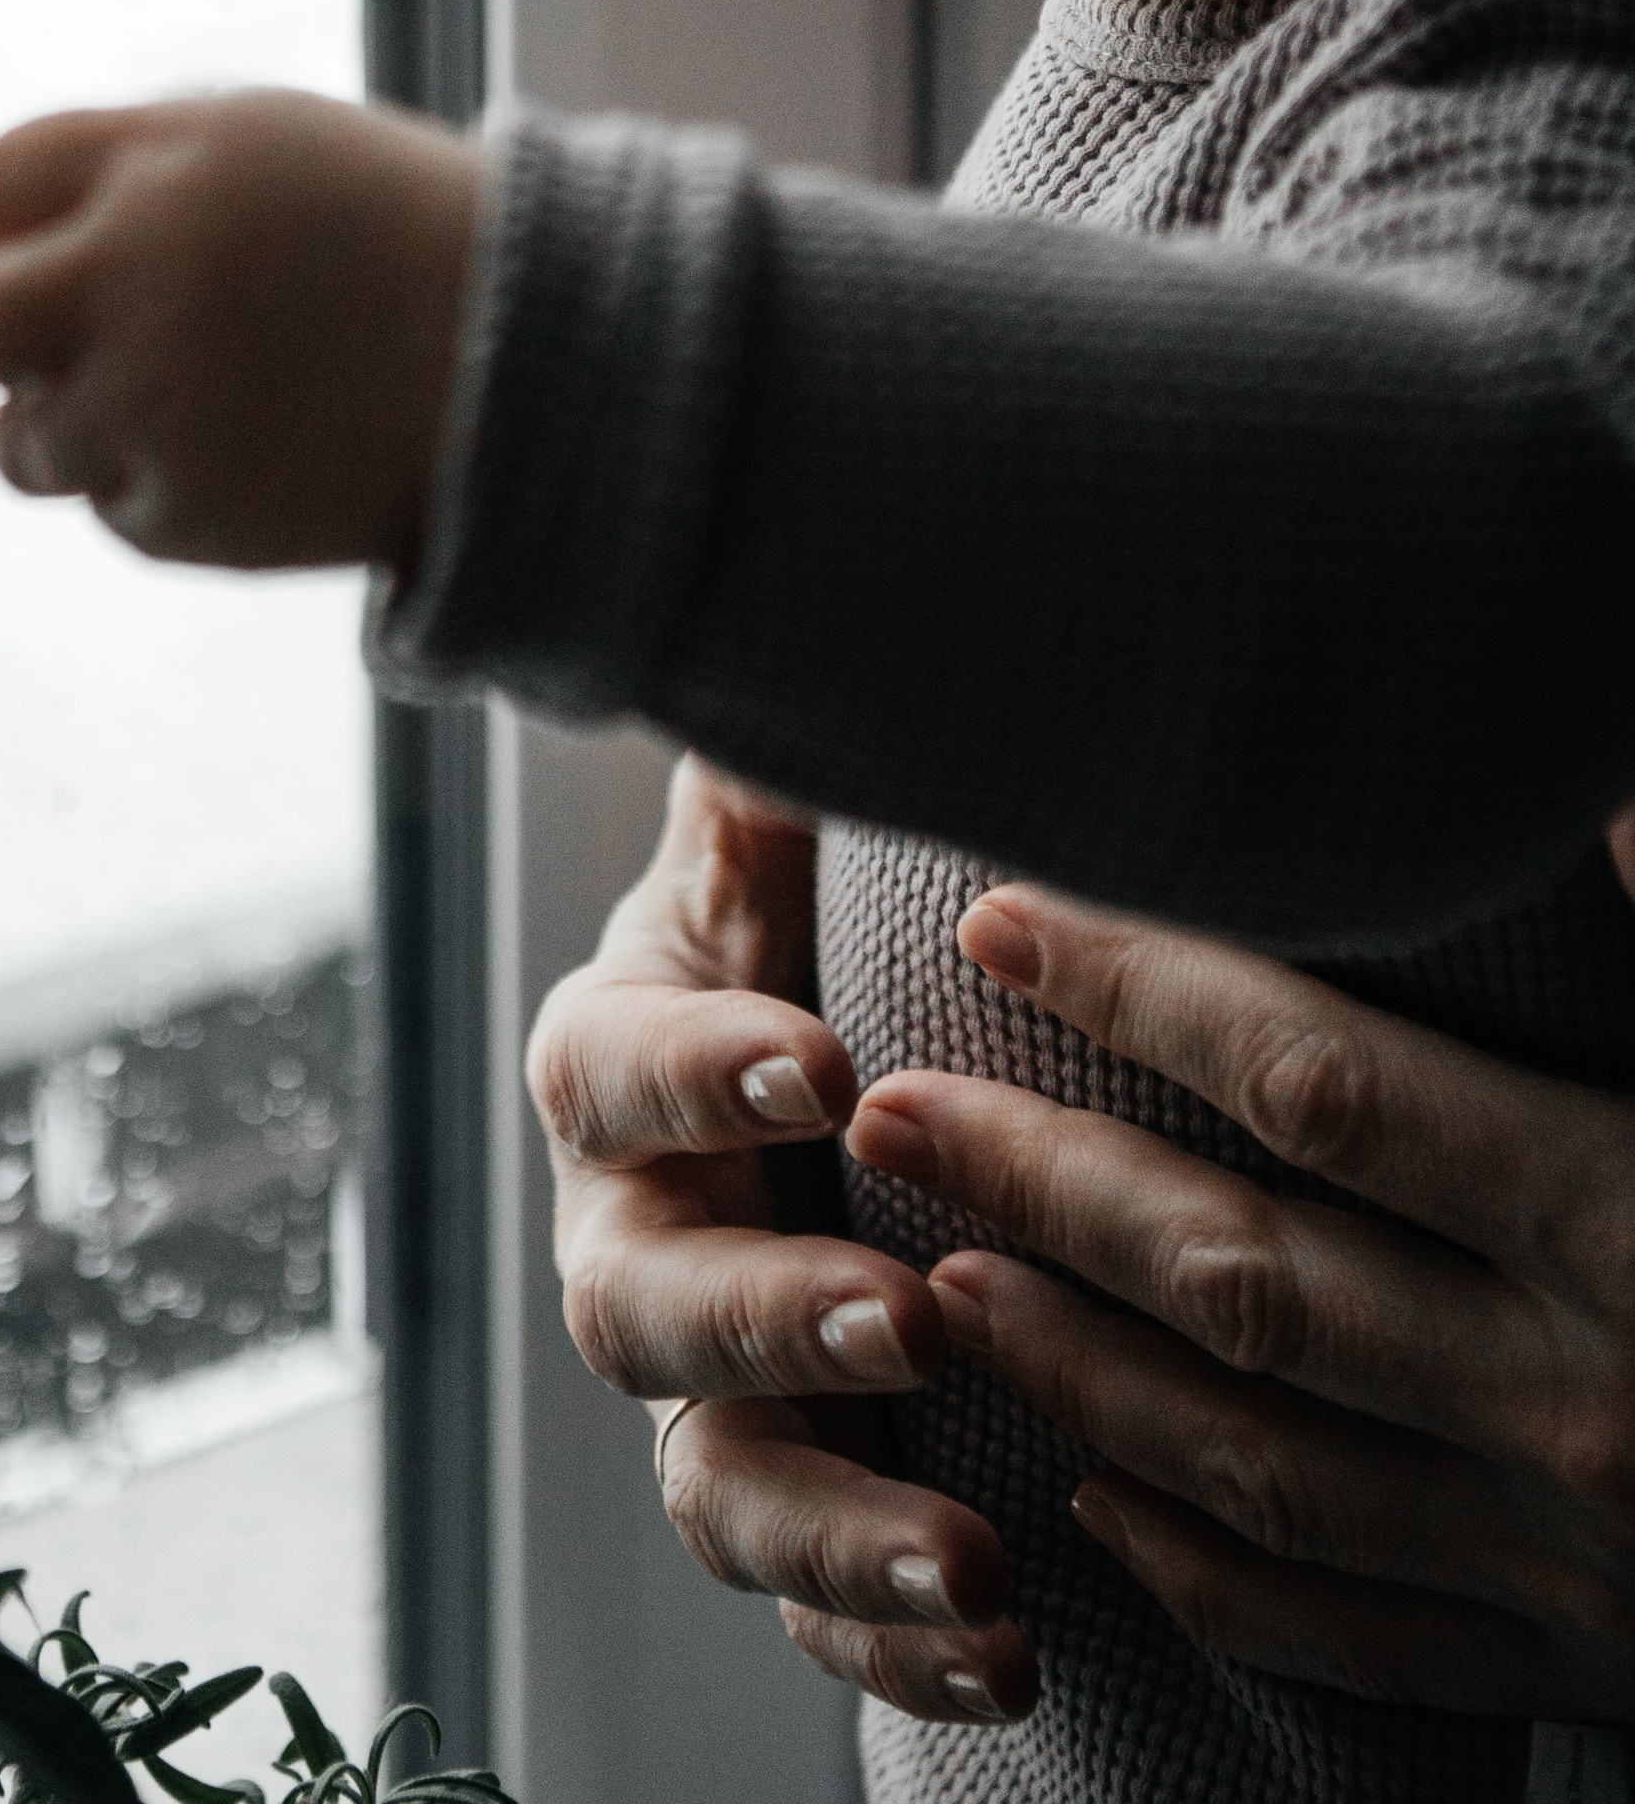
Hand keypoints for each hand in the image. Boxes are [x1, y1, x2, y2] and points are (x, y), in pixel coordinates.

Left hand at [0, 91, 479, 576]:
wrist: (525, 365)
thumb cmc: (379, 225)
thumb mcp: (245, 140)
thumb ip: (94, 167)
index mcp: (143, 192)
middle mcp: (125, 308)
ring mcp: (149, 426)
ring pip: (25, 443)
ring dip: (56, 420)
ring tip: (181, 388)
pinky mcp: (183, 524)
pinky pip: (112, 503)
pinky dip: (147, 475)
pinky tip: (247, 441)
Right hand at [526, 758, 1040, 1726]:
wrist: (830, 1073)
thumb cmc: (811, 919)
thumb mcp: (784, 824)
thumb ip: (761, 749)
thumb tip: (757, 626)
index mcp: (619, 1057)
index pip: (616, 1064)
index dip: (700, 1066)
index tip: (818, 1059)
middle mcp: (633, 1235)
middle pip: (638, 1307)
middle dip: (768, 1321)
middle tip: (905, 1322)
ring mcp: (702, 1388)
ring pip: (714, 1487)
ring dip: (838, 1533)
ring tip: (979, 1559)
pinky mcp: (790, 1496)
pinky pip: (811, 1606)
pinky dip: (893, 1648)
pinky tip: (1008, 1663)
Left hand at [840, 876, 1634, 1718]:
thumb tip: (1559, 792)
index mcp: (1622, 1214)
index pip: (1323, 1090)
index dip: (1143, 993)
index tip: (998, 921)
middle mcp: (1571, 1394)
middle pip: (1246, 1277)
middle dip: (1041, 1187)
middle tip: (889, 1111)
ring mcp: (1570, 1551)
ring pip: (1263, 1465)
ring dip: (1083, 1374)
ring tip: (942, 1284)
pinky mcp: (1582, 1658)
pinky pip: (1351, 1630)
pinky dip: (1207, 1568)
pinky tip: (1099, 1497)